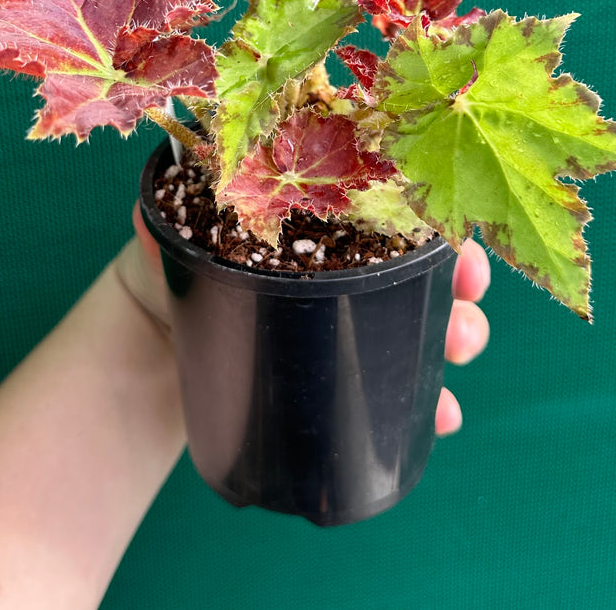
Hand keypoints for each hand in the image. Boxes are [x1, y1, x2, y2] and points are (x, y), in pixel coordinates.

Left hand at [118, 205, 490, 436]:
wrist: (149, 351)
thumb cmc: (170, 274)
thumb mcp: (174, 238)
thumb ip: (168, 218)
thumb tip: (148, 214)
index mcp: (316, 210)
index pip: (390, 199)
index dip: (431, 218)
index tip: (457, 247)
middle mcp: (344, 256)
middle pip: (420, 258)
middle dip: (458, 280)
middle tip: (467, 311)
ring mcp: (346, 311)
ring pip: (421, 313)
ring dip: (455, 332)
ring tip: (458, 355)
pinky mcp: (341, 364)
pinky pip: (398, 374)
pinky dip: (427, 394)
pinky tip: (441, 415)